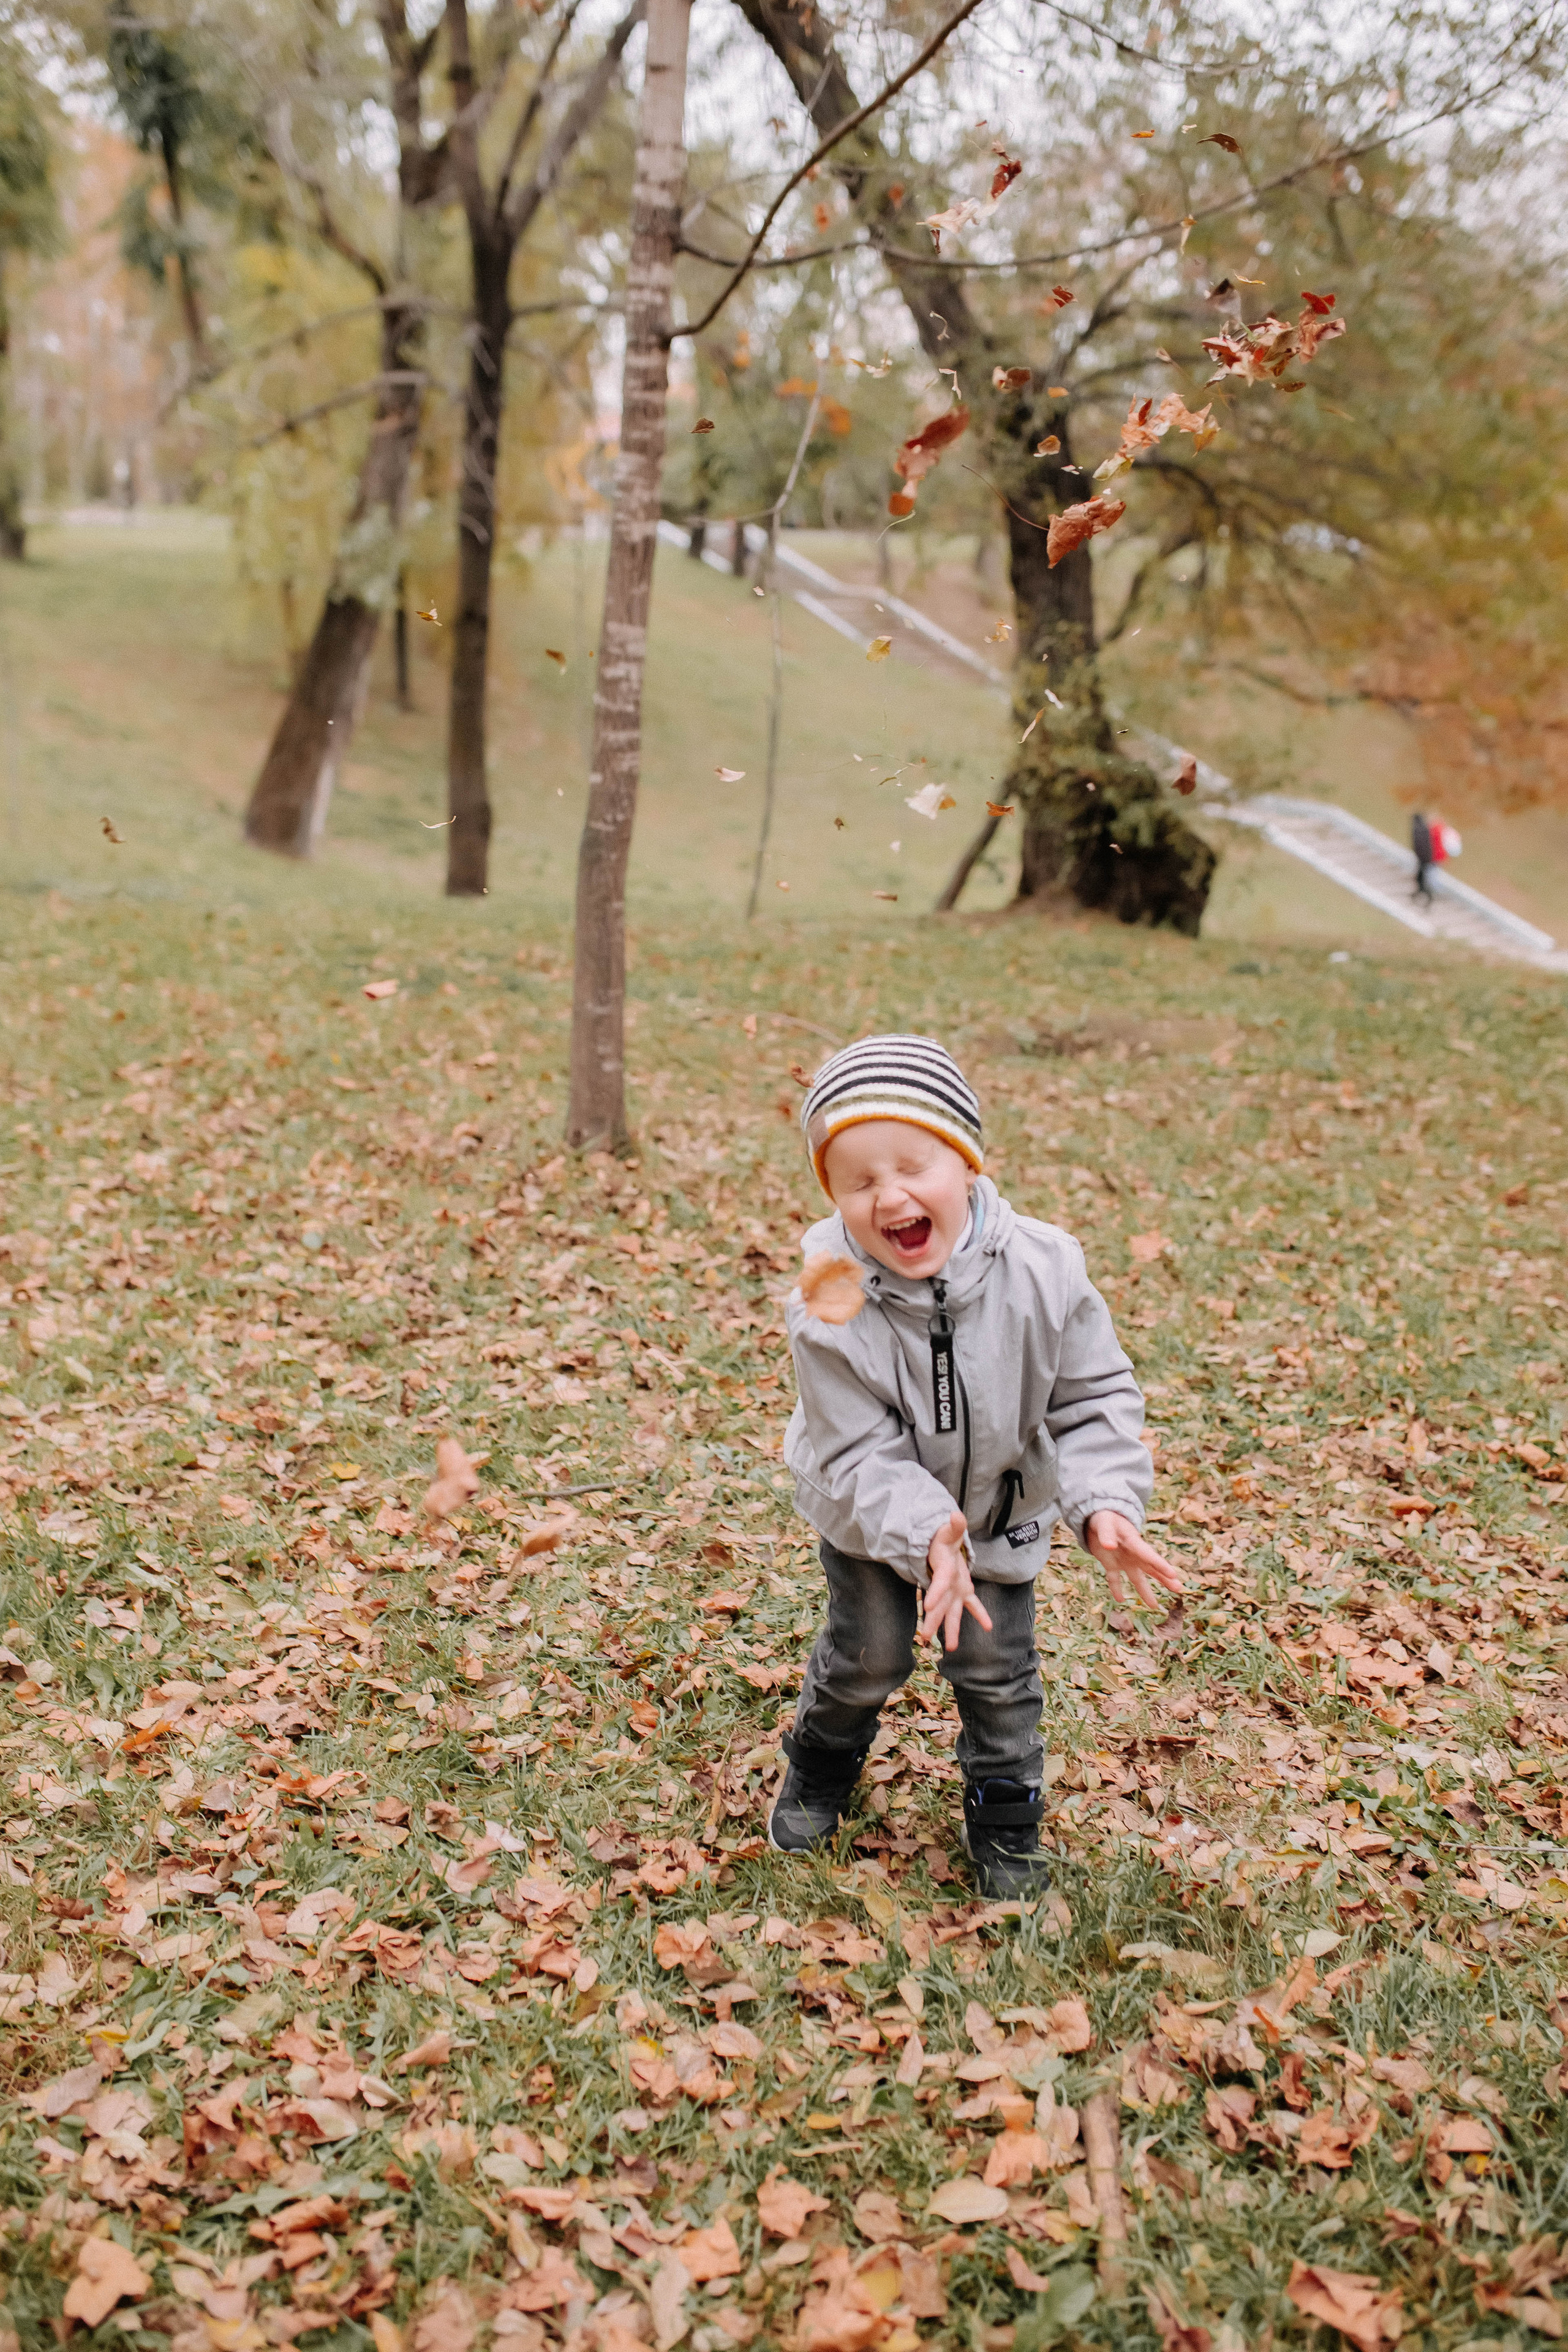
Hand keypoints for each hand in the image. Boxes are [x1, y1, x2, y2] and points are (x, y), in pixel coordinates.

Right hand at [921, 1508, 993, 1652]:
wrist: (940, 1544)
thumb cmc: (943, 1537)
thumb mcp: (948, 1530)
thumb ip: (955, 1525)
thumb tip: (956, 1515)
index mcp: (943, 1568)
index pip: (939, 1581)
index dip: (935, 1592)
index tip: (927, 1605)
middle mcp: (947, 1584)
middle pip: (939, 1604)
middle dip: (933, 1619)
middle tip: (926, 1636)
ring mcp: (955, 1590)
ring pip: (951, 1611)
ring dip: (951, 1628)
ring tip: (951, 1648)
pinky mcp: (963, 1591)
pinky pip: (972, 1605)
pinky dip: (980, 1613)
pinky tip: (990, 1626)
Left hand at [1084, 1510, 1183, 1608]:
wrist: (1097, 1518)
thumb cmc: (1104, 1518)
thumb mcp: (1104, 1524)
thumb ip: (1106, 1534)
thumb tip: (1109, 1546)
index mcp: (1133, 1541)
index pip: (1149, 1555)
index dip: (1161, 1565)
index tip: (1173, 1574)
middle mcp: (1132, 1554)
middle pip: (1151, 1568)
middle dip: (1164, 1578)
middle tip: (1179, 1589)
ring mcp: (1123, 1561)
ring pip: (1137, 1578)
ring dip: (1145, 1591)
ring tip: (1154, 1606)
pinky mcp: (1111, 1564)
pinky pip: (1114, 1579)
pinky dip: (1116, 1589)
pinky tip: (1120, 1600)